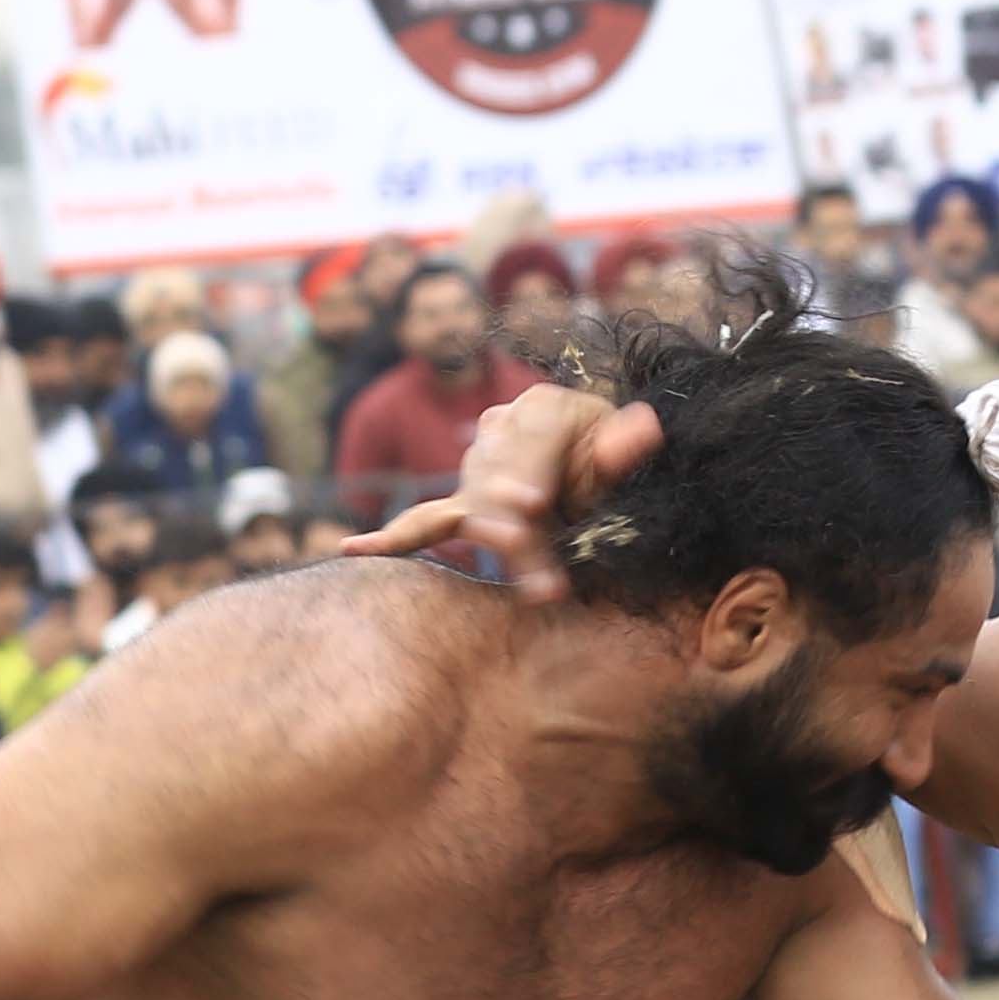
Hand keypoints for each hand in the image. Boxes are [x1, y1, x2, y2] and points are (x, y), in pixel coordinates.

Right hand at [346, 383, 661, 598]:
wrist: (583, 459)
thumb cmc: (603, 453)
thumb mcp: (618, 442)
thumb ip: (624, 442)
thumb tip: (644, 428)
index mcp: (540, 409)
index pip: (528, 444)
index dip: (528, 472)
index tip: (531, 505)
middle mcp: (497, 433)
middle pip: (499, 486)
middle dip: (515, 529)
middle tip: (537, 566)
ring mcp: (475, 469)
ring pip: (475, 515)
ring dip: (501, 554)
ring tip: (541, 589)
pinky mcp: (462, 503)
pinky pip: (425, 522)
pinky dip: (392, 539)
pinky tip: (354, 551)